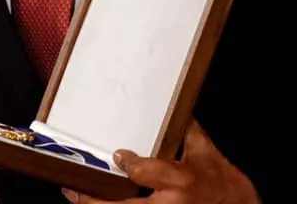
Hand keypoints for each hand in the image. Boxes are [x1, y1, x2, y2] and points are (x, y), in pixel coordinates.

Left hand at [62, 121, 258, 203]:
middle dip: (94, 200)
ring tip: (76, 197)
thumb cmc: (223, 183)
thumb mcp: (205, 152)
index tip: (116, 155)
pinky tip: (95, 203)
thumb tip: (171, 102)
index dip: (126, 164)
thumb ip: (184, 130)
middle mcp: (170, 203)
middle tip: (72, 188)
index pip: (144, 172)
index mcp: (181, 179)